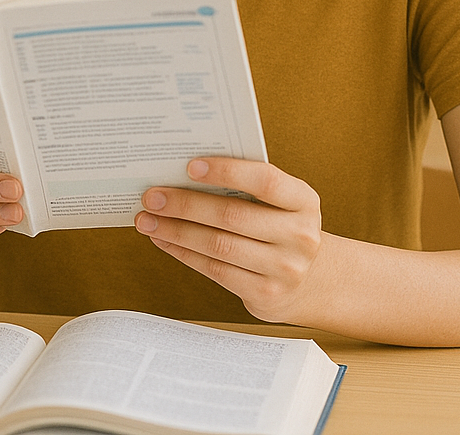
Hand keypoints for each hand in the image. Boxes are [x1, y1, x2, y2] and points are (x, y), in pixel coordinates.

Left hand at [134, 158, 321, 322]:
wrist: (311, 281)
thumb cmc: (280, 227)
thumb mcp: (280, 203)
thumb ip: (246, 187)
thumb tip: (184, 173)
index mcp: (303, 201)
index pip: (265, 181)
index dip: (227, 172)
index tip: (190, 166)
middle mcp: (300, 235)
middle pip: (232, 216)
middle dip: (186, 204)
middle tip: (152, 196)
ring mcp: (285, 268)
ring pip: (219, 245)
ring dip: (176, 231)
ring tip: (148, 220)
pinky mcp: (266, 294)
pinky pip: (215, 270)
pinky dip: (184, 253)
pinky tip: (164, 240)